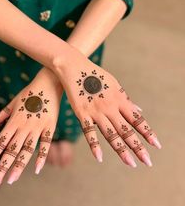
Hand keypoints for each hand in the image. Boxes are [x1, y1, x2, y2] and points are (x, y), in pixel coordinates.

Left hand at [0, 69, 62, 189]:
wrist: (47, 83)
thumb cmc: (28, 93)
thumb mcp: (11, 104)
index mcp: (13, 121)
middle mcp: (23, 126)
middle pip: (10, 150)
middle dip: (1, 168)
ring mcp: (37, 127)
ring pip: (27, 150)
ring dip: (18, 166)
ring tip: (11, 180)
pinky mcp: (50, 127)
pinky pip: (46, 144)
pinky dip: (42, 156)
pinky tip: (38, 169)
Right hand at [53, 49, 161, 166]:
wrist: (75, 67)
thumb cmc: (95, 75)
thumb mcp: (114, 84)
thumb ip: (126, 99)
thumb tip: (138, 111)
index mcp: (119, 99)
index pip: (136, 119)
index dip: (147, 132)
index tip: (156, 145)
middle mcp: (110, 107)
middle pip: (126, 130)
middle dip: (138, 146)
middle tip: (148, 161)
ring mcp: (96, 111)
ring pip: (111, 134)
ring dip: (121, 150)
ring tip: (131, 163)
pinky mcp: (82, 113)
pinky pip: (89, 132)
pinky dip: (94, 145)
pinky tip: (99, 157)